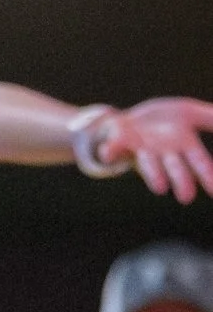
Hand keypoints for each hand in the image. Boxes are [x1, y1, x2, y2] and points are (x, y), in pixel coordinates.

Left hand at [92, 95, 212, 201]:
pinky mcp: (118, 143)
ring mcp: (140, 149)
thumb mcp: (187, 113)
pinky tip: (108, 152)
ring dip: (152, 174)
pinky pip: (113, 148)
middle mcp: (162, 152)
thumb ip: (210, 118)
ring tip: (159, 187)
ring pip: (147, 164)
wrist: (126, 120)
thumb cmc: (160, 121)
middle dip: (180, 181)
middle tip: (185, 198)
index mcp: (182, 146)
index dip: (208, 176)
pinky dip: (110, 150)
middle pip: (174, 168)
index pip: (199, 162)